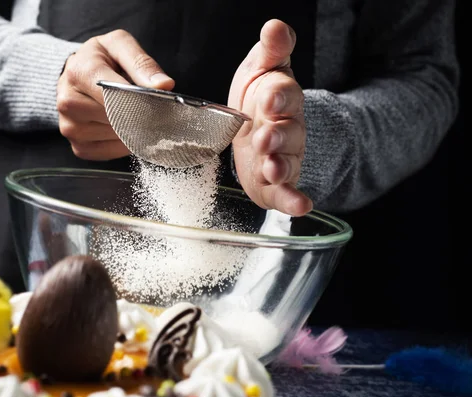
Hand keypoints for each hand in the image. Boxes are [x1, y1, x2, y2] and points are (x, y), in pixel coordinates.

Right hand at [57, 30, 174, 159]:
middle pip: (118, 118)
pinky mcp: (79, 147)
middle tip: (153, 109)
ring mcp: (70, 127)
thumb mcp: (120, 45)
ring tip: (132, 114)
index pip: (115, 95)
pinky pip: (111, 153)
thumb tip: (164, 85)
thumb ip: (142, 63)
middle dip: (140, 116)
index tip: (160, 104)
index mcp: (79, 72)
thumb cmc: (101, 59)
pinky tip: (123, 129)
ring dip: (133, 130)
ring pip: (117, 137)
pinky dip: (124, 144)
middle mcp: (68, 101)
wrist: (75, 74)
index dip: (141, 101)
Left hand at [229, 20, 312, 216]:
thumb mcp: (264, 70)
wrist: (264, 130)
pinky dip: (293, 200)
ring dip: (280, 166)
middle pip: (287, 133)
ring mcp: (283, 159)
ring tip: (272, 168)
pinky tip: (300, 205)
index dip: (277, 96)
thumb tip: (275, 26)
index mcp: (282, 101)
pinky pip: (285, 193)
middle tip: (263, 136)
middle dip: (276, 135)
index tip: (268, 97)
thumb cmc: (261, 99)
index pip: (284, 96)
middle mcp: (287, 131)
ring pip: (286, 163)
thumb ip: (271, 52)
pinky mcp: (275, 184)